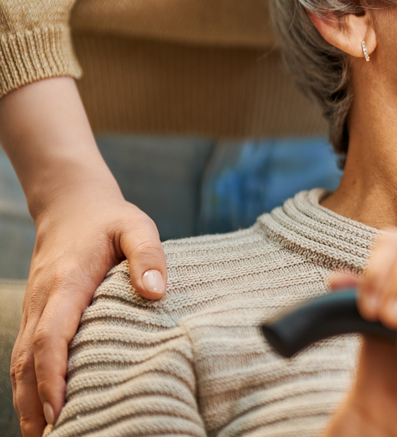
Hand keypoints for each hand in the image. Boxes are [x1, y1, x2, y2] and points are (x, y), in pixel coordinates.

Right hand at [11, 180, 166, 435]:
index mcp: (67, 283)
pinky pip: (26, 356)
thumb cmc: (110, 219)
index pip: (51, 336)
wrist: (71, 204)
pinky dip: (29, 386)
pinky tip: (42, 413)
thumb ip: (148, 255)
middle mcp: (44, 302)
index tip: (60, 406)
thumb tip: (154, 292)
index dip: (52, 374)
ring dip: (29, 401)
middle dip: (37, 401)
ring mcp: (36, 310)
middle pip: (29, 359)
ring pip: (21, 363)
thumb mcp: (137, 226)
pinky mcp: (37, 315)